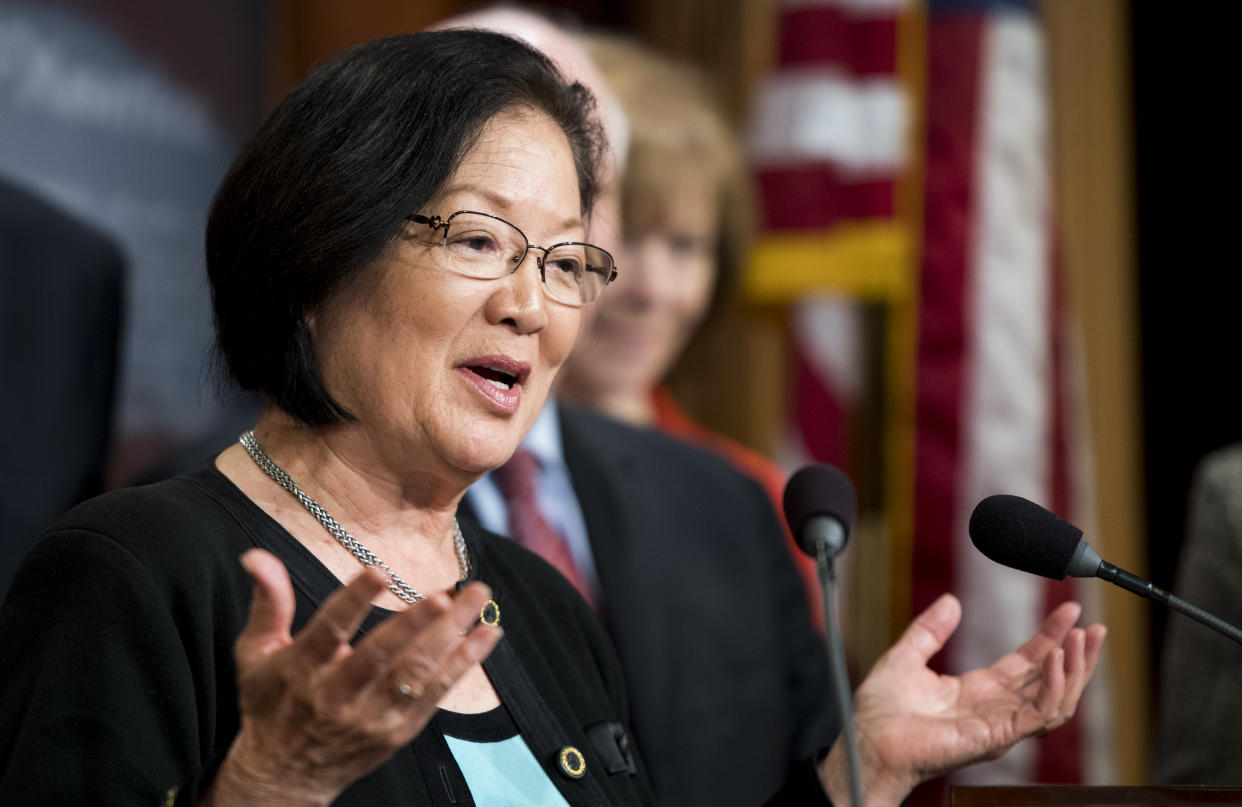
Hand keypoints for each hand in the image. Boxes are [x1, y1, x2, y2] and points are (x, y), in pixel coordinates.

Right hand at [203, 549, 502, 805]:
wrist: (284, 776)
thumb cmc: (271, 703)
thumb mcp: (256, 654)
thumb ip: (269, 602)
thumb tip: (256, 555)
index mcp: (301, 669)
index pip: (329, 630)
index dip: (354, 600)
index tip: (380, 571)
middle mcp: (338, 695)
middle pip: (381, 656)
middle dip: (415, 624)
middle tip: (445, 594)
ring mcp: (372, 716)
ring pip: (415, 673)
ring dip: (452, 635)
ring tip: (477, 596)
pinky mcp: (399, 730)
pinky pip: (437, 694)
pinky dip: (464, 663)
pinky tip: (488, 633)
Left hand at [819, 593, 1105, 806]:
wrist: (869, 742)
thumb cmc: (881, 712)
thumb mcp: (906, 656)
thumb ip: (930, 630)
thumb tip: (951, 601)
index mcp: (979, 690)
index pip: (1029, 662)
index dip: (1051, 636)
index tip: (1070, 611)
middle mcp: (996, 708)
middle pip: (1052, 680)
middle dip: (1078, 654)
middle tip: (1094, 627)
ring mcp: (1000, 724)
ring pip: (1056, 699)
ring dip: (1074, 669)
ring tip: (1081, 640)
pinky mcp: (998, 736)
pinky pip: (1040, 714)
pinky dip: (1054, 687)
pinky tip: (1058, 662)